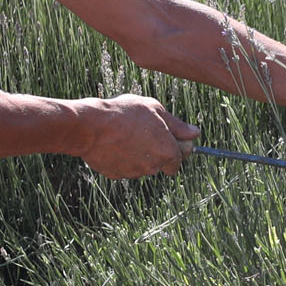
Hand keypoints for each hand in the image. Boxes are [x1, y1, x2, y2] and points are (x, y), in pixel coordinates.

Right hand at [79, 93, 199, 177]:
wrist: (90, 126)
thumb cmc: (125, 113)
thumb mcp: (155, 110)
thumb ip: (177, 125)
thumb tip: (195, 134)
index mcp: (167, 151)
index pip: (179, 160)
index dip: (175, 149)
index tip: (168, 138)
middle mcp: (153, 167)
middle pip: (161, 164)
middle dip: (157, 152)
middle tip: (145, 133)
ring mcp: (133, 173)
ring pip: (142, 166)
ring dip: (139, 154)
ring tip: (126, 133)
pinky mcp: (115, 175)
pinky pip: (123, 167)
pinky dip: (122, 158)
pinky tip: (114, 142)